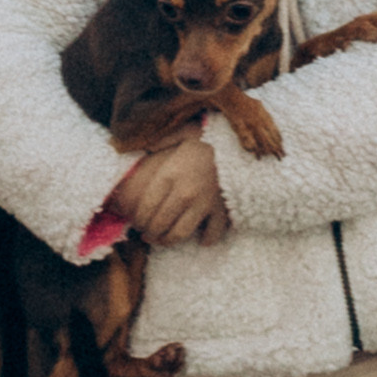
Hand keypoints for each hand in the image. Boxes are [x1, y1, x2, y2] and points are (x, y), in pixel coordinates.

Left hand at [109, 131, 228, 246]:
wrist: (240, 147)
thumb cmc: (208, 141)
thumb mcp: (181, 135)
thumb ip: (160, 140)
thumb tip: (139, 145)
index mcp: (170, 175)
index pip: (145, 207)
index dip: (138, 219)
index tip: (136, 222)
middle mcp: (183, 192)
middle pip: (159, 224)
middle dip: (149, 233)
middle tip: (146, 235)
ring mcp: (203, 204)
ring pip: (179, 233)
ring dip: (167, 241)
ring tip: (162, 240)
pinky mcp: (221, 211)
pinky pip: (211, 233)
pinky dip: (207, 239)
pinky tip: (201, 239)